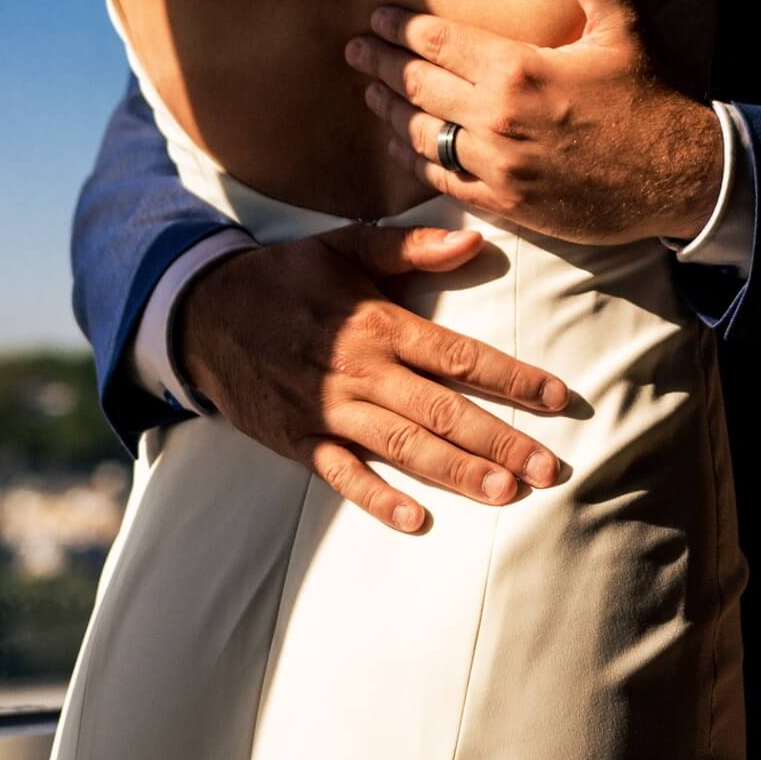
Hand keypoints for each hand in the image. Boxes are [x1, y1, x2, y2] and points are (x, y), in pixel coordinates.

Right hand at [173, 221, 571, 535]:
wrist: (203, 313)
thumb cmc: (287, 277)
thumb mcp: (345, 246)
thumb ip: (411, 247)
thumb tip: (473, 240)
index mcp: (378, 323)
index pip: (459, 355)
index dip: (511, 378)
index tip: (557, 397)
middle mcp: (360, 371)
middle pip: (442, 410)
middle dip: (499, 440)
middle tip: (548, 467)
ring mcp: (328, 410)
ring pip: (403, 446)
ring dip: (455, 472)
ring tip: (505, 493)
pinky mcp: (299, 439)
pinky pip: (342, 475)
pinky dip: (377, 498)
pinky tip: (417, 520)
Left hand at [345, 0, 724, 246]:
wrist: (683, 177)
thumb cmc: (652, 97)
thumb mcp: (623, 24)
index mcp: (519, 69)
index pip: (437, 42)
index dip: (399, 28)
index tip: (376, 18)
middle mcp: (498, 119)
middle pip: (416, 86)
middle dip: (378, 64)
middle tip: (354, 50)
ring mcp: (498, 167)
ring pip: (421, 134)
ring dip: (388, 111)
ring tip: (369, 94)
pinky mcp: (506, 204)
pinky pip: (443, 180)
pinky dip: (414, 160)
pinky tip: (399, 146)